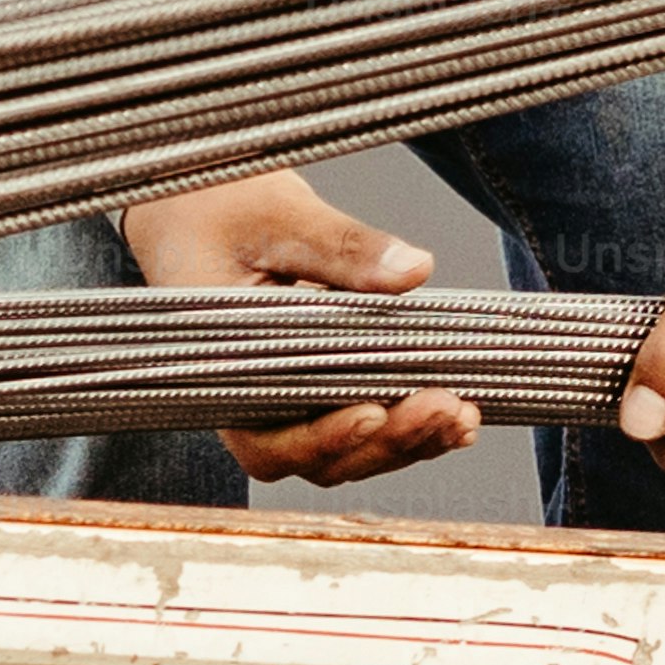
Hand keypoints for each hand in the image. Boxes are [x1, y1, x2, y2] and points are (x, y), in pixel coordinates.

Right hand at [118, 172, 478, 487]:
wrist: (202, 206)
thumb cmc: (222, 209)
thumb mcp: (281, 216)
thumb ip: (341, 247)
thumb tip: (412, 270)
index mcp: (220, 365)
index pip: (266, 438)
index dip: (324, 439)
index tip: (374, 412)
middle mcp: (249, 398)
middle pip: (317, 458)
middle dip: (387, 442)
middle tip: (446, 408)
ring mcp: (283, 399)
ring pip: (344, 453)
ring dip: (404, 443)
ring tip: (462, 417)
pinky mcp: (313, 387)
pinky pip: (356, 425)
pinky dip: (404, 425)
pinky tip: (452, 415)